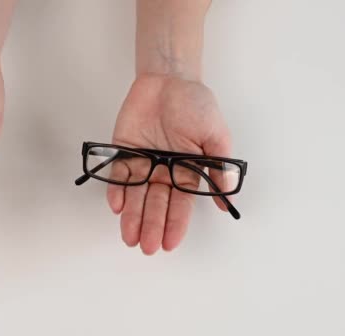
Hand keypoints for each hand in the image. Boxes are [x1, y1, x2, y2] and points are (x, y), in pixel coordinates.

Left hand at [109, 74, 231, 253]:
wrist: (169, 79)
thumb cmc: (196, 105)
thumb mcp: (216, 137)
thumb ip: (219, 168)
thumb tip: (228, 200)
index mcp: (186, 172)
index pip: (180, 205)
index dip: (175, 224)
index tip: (169, 243)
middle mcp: (163, 172)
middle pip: (156, 204)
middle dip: (152, 226)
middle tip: (147, 247)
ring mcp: (142, 163)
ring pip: (136, 195)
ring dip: (132, 217)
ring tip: (129, 237)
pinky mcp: (122, 152)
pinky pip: (118, 175)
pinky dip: (116, 190)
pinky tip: (116, 206)